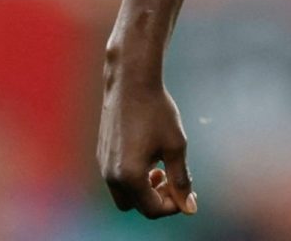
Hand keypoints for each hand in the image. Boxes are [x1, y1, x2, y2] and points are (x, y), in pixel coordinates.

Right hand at [99, 78, 197, 217]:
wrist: (131, 81)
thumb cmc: (156, 111)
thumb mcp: (175, 146)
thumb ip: (181, 180)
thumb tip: (189, 207)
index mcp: (129, 176)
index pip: (152, 209)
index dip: (173, 205)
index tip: (187, 191)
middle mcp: (111, 174)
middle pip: (136, 205)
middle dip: (156, 199)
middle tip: (172, 181)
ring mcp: (103, 163)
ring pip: (124, 193)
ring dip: (144, 188)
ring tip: (161, 168)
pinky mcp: (101, 152)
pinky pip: (116, 177)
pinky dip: (133, 176)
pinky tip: (147, 154)